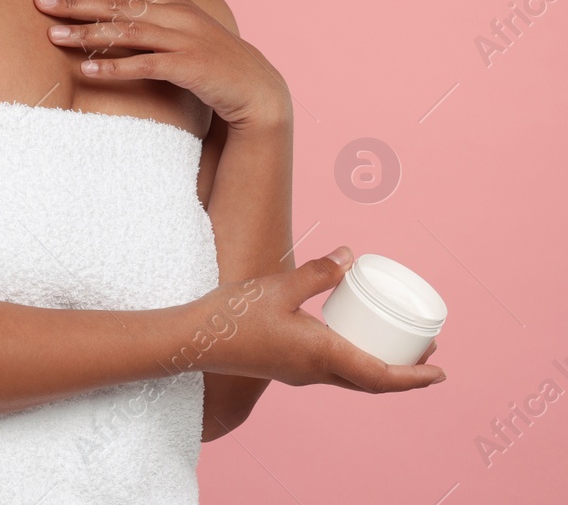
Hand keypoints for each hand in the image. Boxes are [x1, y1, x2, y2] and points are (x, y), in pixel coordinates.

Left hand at [33, 0, 288, 130]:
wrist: (255, 88)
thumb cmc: (208, 60)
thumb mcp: (179, 32)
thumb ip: (149, 20)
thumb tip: (107, 15)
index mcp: (172, 2)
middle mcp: (177, 15)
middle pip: (118, 5)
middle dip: (76, 3)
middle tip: (40, 2)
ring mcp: (185, 39)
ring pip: (127, 31)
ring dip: (87, 33)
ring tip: (53, 36)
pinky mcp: (189, 67)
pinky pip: (145, 65)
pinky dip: (114, 66)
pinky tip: (87, 69)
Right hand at [177, 247, 446, 391]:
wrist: (194, 340)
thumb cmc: (234, 315)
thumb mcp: (279, 286)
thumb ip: (318, 272)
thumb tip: (352, 255)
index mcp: (322, 356)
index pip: (382, 376)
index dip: (415, 377)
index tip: (440, 372)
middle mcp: (315, 372)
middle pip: (372, 381)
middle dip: (404, 372)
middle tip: (426, 352)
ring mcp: (299, 373)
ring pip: (352, 377)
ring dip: (380, 367)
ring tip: (395, 345)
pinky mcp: (286, 368)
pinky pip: (332, 370)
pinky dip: (354, 361)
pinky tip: (347, 338)